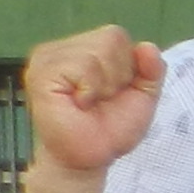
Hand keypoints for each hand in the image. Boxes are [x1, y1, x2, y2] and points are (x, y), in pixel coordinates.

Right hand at [21, 26, 165, 178]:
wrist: (91, 156)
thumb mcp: (143, 95)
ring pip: (98, 51)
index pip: (117, 35)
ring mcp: (47, 58)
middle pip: (111, 38)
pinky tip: (78, 103)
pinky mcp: (41, 73)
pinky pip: (82, 66)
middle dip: (118, 74)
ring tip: (88, 103)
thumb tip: (148, 46)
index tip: (114, 92)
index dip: (127, 66)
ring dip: (104, 84)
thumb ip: (152, 70)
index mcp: (83, 48)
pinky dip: (90, 89)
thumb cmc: (111, 127)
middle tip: (100, 99)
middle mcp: (62, 48)